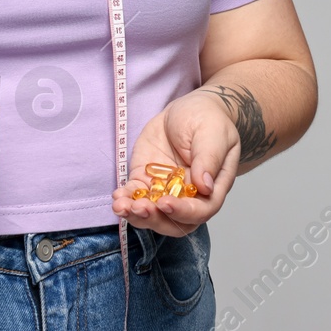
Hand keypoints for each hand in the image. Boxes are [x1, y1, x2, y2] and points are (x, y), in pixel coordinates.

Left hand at [110, 88, 240, 236]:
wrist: (187, 109)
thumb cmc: (207, 119)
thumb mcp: (213, 133)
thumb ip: (209, 158)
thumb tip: (205, 186)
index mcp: (212, 187)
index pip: (201, 210)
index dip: (183, 212)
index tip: (165, 203)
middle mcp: (189, 195)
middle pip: (174, 221)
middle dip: (155, 219)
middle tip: (139, 208)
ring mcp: (166, 190)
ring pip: (152, 214)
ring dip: (136, 215)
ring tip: (122, 206)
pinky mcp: (146, 180)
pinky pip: (136, 196)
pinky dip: (125, 199)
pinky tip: (118, 196)